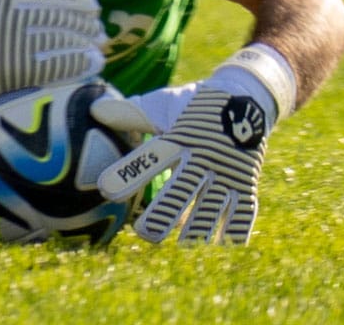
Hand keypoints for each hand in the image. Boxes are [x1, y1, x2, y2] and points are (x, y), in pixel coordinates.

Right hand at [0, 0, 106, 152]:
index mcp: (14, 0)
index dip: (80, 3)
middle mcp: (20, 16)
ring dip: (88, 46)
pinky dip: (79, 63)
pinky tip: (94, 66)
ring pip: (66, 40)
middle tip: (102, 36)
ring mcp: (21, 41)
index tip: (94, 10)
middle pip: (66, 19)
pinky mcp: (23, 66)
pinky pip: (59, 63)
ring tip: (101, 52)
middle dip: (88, 28)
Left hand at [95, 44, 295, 243]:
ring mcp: (227, 172)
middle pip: (183, 188)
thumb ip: (129, 112)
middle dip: (164, 211)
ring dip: (195, 229)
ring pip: (211, 207)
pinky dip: (232, 232)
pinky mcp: (245, 183)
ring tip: (178, 246)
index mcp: (180, 137)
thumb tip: (93, 109)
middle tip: (143, 232)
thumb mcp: (163, 104)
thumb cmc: (195, 105)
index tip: (105, 189)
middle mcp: (204, 156)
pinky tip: (218, 249)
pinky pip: (242, 213)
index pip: (151, 156)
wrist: (250, 95)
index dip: (128, 172)